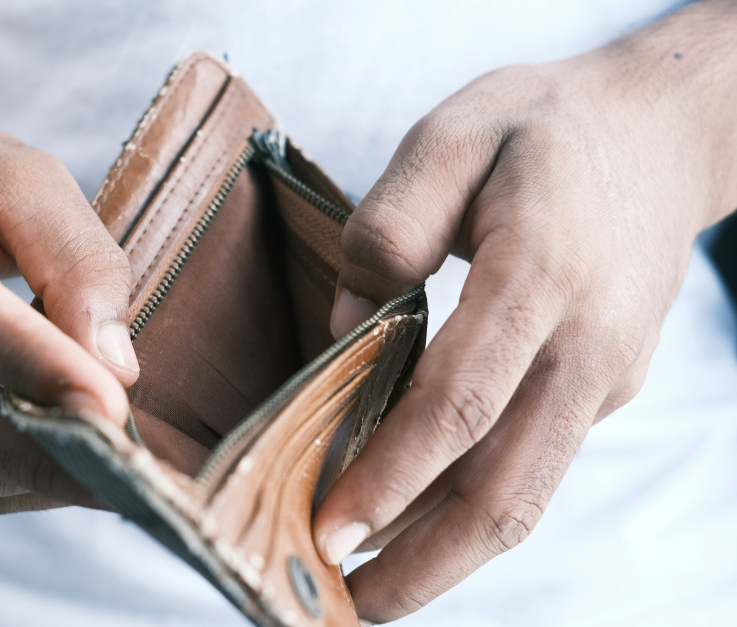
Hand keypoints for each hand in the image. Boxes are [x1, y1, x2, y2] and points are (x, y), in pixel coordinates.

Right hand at [0, 108, 139, 513]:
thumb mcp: (28, 179)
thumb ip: (76, 261)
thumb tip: (114, 370)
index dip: (34, 365)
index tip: (111, 408)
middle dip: (41, 449)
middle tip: (128, 470)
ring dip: (36, 475)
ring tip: (115, 473)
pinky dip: (15, 481)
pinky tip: (68, 465)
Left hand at [312, 4, 736, 622]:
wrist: (659, 135)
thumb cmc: (541, 130)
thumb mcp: (454, 135)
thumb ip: (390, 226)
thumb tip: (345, 326)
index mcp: (542, 273)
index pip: (462, 401)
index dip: (394, 475)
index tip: (328, 529)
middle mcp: (584, 344)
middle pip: (506, 486)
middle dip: (423, 562)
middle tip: (343, 607)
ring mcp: (602, 376)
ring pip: (527, 493)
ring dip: (448, 557)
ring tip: (372, 591)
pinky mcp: (602, 390)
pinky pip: (533, 463)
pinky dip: (472, 508)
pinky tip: (413, 521)